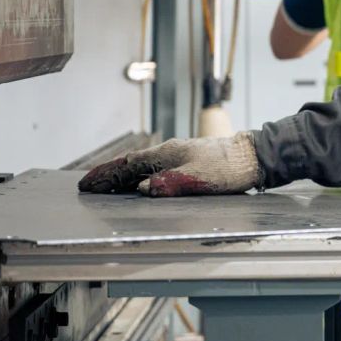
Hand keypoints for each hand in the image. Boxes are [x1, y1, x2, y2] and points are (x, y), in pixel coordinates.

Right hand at [77, 133, 259, 196]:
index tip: (87, 183)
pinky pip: (155, 168)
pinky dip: (140, 175)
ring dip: (123, 175)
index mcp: (167, 153)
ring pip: (142, 165)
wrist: (254, 157)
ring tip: (107, 186)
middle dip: (108, 175)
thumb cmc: (228, 168)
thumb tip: (141, 188)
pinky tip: (141, 183)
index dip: (106, 175)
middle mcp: (169, 152)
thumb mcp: (198, 179)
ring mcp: (179, 155)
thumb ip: (168, 184)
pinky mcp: (189, 161)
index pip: (128, 164)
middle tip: (88, 186)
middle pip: (131, 164)